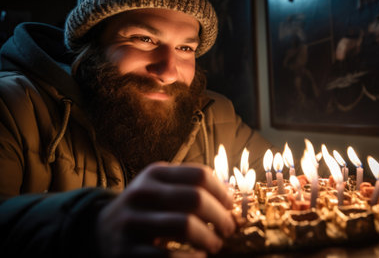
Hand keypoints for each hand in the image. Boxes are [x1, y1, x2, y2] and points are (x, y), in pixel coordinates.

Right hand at [96, 162, 235, 256]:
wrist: (101, 230)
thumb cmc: (145, 207)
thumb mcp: (160, 187)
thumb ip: (190, 185)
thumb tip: (231, 193)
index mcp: (154, 174)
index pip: (199, 175)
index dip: (222, 191)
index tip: (230, 205)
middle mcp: (142, 193)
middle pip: (195, 198)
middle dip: (220, 216)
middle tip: (228, 228)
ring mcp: (133, 221)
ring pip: (185, 226)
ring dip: (209, 238)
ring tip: (215, 244)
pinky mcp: (128, 251)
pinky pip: (169, 256)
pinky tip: (199, 256)